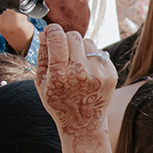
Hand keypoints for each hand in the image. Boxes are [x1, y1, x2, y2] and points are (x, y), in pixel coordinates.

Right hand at [35, 25, 116, 152]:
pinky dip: (92, 58)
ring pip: (88, 42)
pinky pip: (100, 53)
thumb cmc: (58, 100)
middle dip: (66, 38)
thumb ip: (42, 55)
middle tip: (63, 49)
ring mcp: (98, 73)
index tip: (51, 31)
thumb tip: (45, 32)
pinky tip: (88, 72)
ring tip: (76, 63)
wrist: (84, 122)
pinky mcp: (111, 74)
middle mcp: (80, 72)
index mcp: (59, 74)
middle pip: (74, 36)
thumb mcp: (41, 82)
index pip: (57, 38)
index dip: (53, 30)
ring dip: (80, 48)